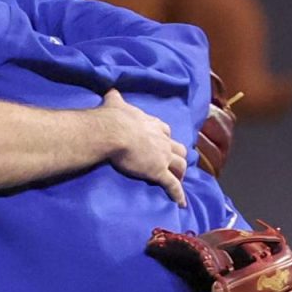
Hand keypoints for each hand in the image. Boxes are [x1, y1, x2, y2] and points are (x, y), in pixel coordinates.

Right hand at [98, 90, 187, 206]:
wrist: (113, 131)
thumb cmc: (113, 118)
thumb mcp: (115, 102)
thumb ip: (115, 97)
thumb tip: (110, 89)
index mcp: (152, 124)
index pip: (165, 130)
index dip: (165, 137)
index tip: (163, 142)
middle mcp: (162, 139)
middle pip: (178, 148)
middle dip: (178, 156)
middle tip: (174, 163)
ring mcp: (162, 156)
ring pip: (180, 165)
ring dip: (180, 173)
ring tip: (178, 180)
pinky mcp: (158, 171)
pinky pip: (172, 185)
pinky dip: (178, 194)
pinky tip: (181, 203)